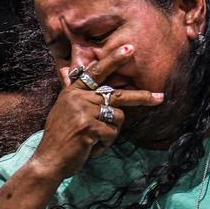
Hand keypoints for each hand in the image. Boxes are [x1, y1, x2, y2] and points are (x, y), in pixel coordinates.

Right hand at [30, 44, 163, 181]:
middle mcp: (79, 98)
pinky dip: (106, 143)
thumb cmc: (61, 136)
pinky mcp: (89, 127)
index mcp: (74, 91)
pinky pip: (112, 132)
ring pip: (118, 116)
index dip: (114, 59)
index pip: (97, 71)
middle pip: (119, 95)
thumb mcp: (65, 109)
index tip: (130, 48)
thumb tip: (75, 71)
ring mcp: (84, 111)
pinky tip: (90, 147)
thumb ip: (78, 93)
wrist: (49, 160)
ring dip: (111, 131)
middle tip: (160, 97)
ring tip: (94, 138)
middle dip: (142, 97)